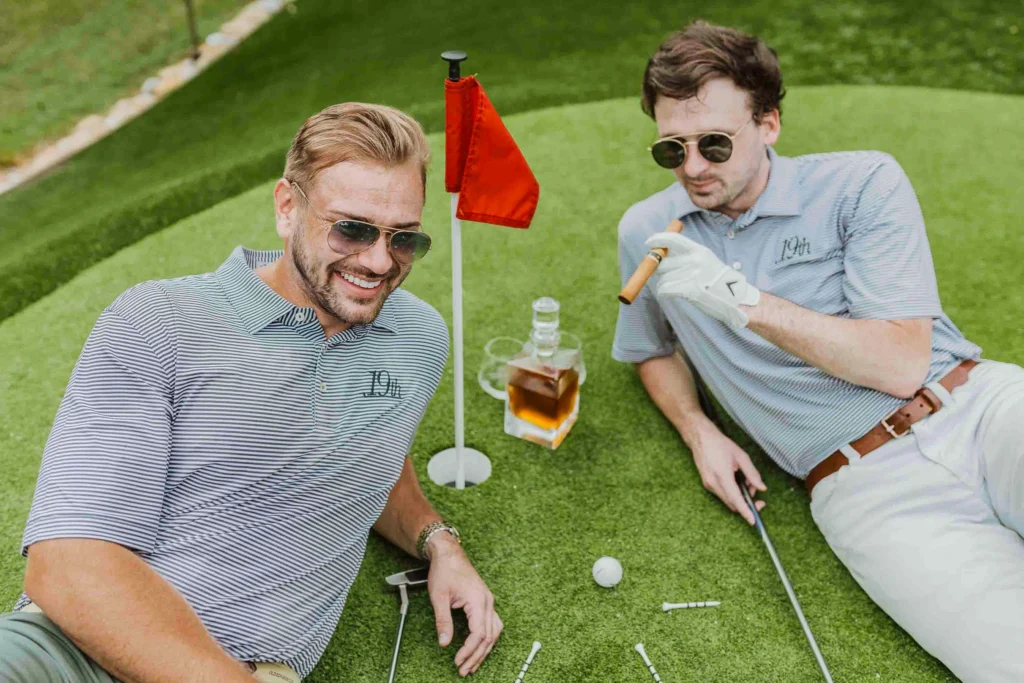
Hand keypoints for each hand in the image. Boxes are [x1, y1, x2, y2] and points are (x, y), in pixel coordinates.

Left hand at [426, 534, 502, 676]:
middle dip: (477, 656)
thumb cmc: (444, 571)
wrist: (449, 553)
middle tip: (464, 670)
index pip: (479, 634)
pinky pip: (492, 625)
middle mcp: (487, 602)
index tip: (458, 661)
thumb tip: (444, 643)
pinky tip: (479, 647)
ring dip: (484, 650)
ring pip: (494, 632)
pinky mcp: (484, 601)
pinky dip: (486, 639)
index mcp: (478, 600)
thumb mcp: (439, 597)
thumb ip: (443, 621)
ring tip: (472, 664)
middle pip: (489, 637)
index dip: (469, 650)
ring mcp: (488, 601)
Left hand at [645, 232, 759, 328]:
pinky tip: (670, 294)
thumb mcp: (705, 261)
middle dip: (658, 270)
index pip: (673, 239)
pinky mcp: (690, 290)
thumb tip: (661, 254)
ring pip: (662, 278)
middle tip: (665, 276)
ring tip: (675, 288)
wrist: (735, 298)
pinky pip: (665, 289)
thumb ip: (686, 257)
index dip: (657, 239)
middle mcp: (695, 260)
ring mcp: (693, 275)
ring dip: (663, 284)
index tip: (648, 243)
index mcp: (699, 250)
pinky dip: (663, 293)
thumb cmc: (717, 281)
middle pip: (662, 262)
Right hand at [689, 424, 766, 524]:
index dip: (745, 511)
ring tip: (746, 481)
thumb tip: (762, 488)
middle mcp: (713, 483)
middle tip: (755, 491)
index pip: (736, 499)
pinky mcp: (707, 484)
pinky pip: (723, 495)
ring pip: (728, 500)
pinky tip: (737, 481)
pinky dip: (732, 493)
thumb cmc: (720, 445)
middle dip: (746, 502)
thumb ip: (752, 474)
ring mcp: (708, 485)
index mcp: (722, 475)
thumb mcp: (741, 456)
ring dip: (739, 497)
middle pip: (732, 503)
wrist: (700, 439)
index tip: (753, 521)